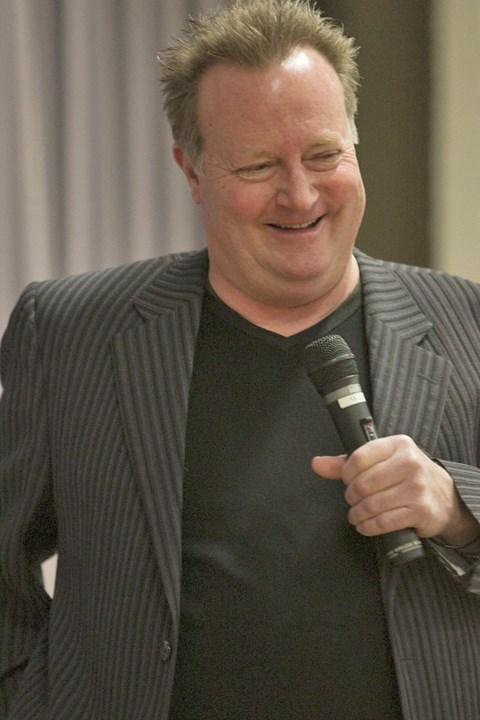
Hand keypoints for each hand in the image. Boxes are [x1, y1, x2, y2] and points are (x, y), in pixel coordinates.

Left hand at [311, 434, 479, 544]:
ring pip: (371, 504)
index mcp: (398, 445)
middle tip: (353, 501)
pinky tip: (365, 525)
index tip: (347, 481)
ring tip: (356, 515)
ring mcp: (417, 488)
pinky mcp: (421, 511)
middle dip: (351, 497)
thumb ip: (347, 462)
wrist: (445, 496)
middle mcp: (410, 463)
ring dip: (357, 514)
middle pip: (363, 484)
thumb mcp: (382, 461)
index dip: (346, 474)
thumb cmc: (407, 475)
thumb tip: (317, 464)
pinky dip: (368, 527)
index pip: (359, 458)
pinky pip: (384, 522)